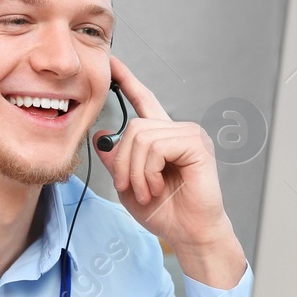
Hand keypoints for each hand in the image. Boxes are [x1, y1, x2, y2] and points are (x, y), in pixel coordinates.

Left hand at [96, 57, 247, 287]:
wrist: (189, 234)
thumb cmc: (166, 212)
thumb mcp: (129, 186)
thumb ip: (117, 160)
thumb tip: (100, 138)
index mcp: (162, 138)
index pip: (143, 101)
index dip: (127, 81)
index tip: (112, 63)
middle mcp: (177, 131)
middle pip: (134, 127)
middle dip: (125, 163)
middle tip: (132, 189)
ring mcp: (189, 136)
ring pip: (142, 137)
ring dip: (136, 172)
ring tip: (148, 192)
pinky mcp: (197, 145)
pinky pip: (157, 146)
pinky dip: (150, 171)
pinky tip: (158, 186)